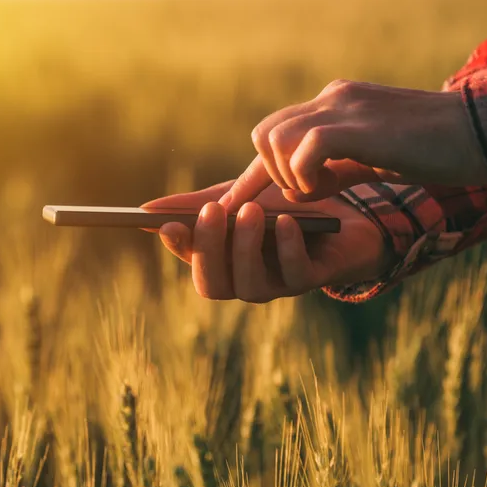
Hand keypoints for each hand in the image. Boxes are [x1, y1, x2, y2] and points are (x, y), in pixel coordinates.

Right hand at [141, 181, 391, 301]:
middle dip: (210, 250)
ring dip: (246, 249)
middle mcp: (245, 279)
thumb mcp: (235, 198)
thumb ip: (194, 206)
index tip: (169, 224)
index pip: (192, 263)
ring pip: (250, 288)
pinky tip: (287, 221)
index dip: (179, 248)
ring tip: (250, 211)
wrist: (342, 207)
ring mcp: (277, 284)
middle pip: (213, 285)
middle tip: (212, 211)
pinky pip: (294, 275)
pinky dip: (287, 248)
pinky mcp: (311, 279)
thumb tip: (144, 211)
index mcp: (223, 261)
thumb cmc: (281, 205)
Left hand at [220, 80, 486, 209]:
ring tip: (324, 190)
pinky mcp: (356, 125)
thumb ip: (333, 166)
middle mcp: (330, 99)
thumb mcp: (368, 158)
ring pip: (275, 139)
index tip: (229, 204)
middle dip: (269, 174)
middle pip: (264, 133)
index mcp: (331, 104)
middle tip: (305, 194)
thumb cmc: (425, 152)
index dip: (251, 174)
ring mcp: (342, 108)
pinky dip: (307, 175)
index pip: (274, 134)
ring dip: (289, 176)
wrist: (476, 136)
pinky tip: (333, 185)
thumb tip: (297, 188)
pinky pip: (304, 150)